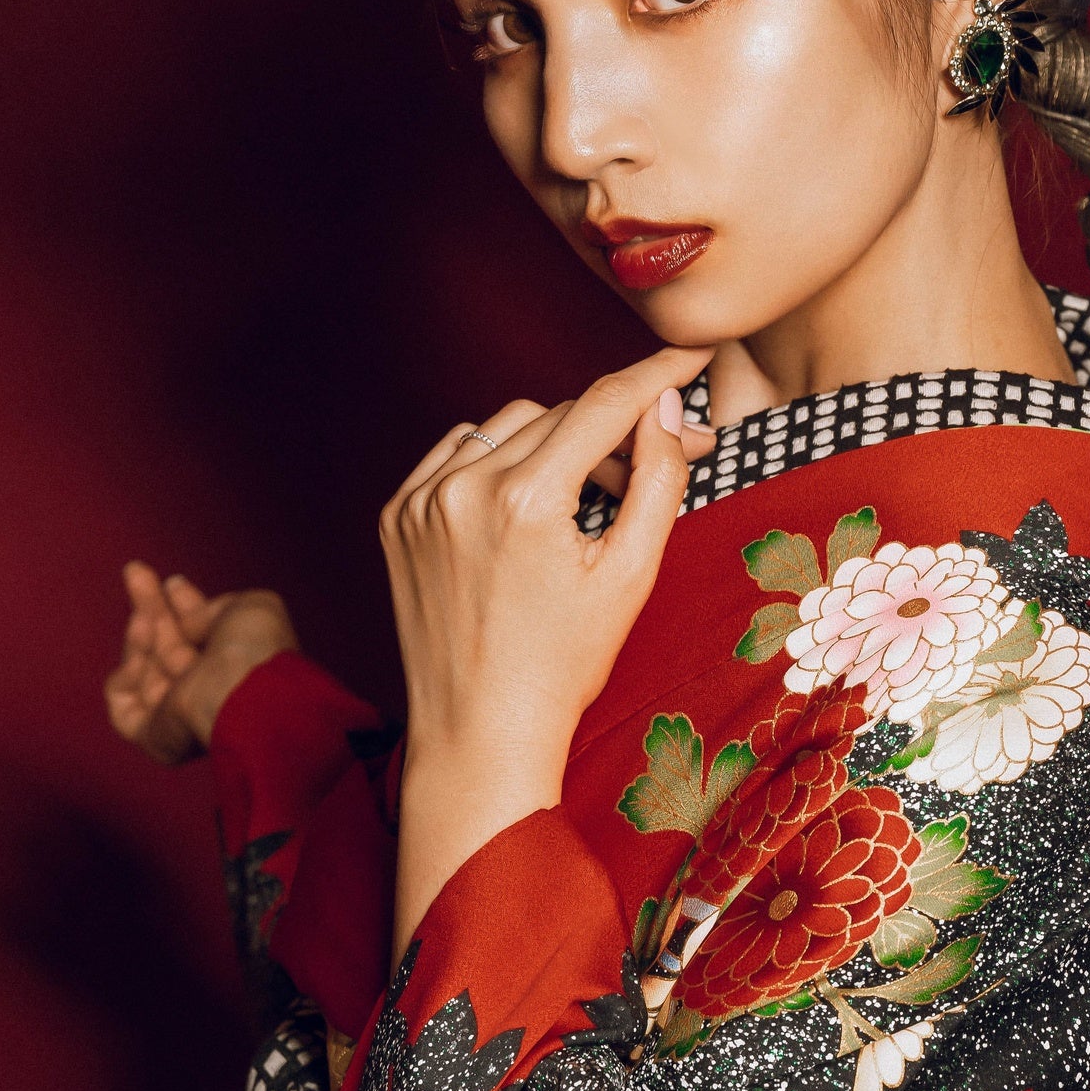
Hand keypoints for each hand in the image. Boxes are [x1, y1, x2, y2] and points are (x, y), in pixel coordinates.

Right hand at [103, 562, 297, 764]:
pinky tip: (143, 647)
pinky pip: (123, 699)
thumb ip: (213, 607)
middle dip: (151, 606)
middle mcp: (208, 694)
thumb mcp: (249, 607)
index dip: (184, 607)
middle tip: (136, 570)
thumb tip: (185, 618)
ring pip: (143, 665)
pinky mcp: (152, 735)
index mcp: (237, 670)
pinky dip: (128, 670)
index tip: (172, 581)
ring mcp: (180, 716)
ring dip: (142, 631)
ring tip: (146, 616)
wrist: (241, 688)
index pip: (203, 638)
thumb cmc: (255, 650)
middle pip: (168, 645)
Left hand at [381, 347, 709, 935]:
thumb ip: (656, 480)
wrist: (478, 734)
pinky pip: (457, 452)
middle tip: (662, 453)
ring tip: (590, 491)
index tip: (693, 356)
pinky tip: (528, 497)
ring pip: (507, 425)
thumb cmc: (562, 667)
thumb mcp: (631, 575)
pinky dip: (497, 457)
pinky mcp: (396, 516)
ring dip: (555, 440)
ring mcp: (419, 500)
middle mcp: (462, 487)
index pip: (604, 404)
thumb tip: (668, 408)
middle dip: (615, 427)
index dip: (657, 375)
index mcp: (525, 500)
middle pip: (559, 414)